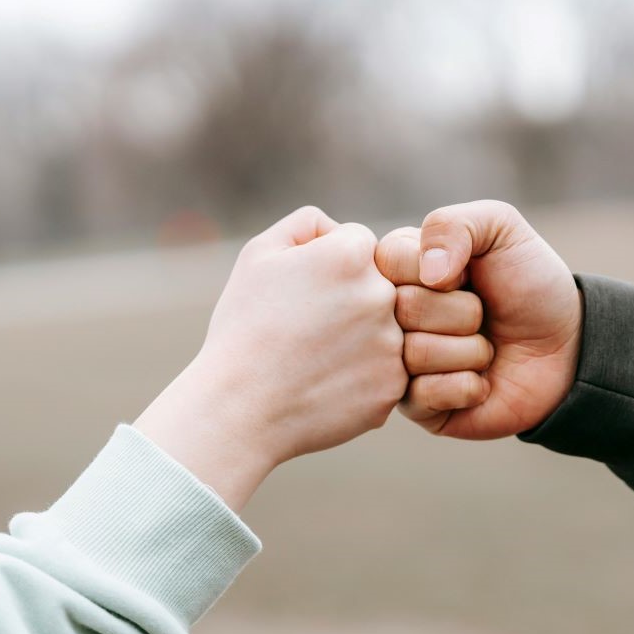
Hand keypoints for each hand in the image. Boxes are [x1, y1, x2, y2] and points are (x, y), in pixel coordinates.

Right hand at [135, 206, 406, 509]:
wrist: (240, 408)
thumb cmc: (243, 329)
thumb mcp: (259, 256)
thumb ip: (307, 225)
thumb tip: (339, 228)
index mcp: (352, 254)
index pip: (359, 245)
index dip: (327, 269)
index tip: (303, 295)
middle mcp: (382, 295)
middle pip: (379, 286)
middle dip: (349, 302)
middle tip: (308, 331)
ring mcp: (393, 344)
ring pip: (385, 330)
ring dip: (359, 340)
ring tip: (314, 360)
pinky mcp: (393, 387)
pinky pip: (385, 371)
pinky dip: (361, 378)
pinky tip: (325, 385)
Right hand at [376, 200, 581, 438]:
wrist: (568, 348)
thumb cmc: (530, 285)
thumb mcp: (501, 229)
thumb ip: (453, 225)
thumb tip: (427, 274)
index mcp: (399, 269)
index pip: (388, 260)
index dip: (439, 268)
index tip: (467, 274)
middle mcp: (391, 317)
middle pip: (403, 308)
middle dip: (462, 311)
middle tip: (483, 315)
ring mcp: (400, 363)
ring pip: (415, 353)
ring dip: (470, 350)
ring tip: (485, 348)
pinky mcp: (416, 406)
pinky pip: (424, 395)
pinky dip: (466, 386)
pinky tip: (480, 382)